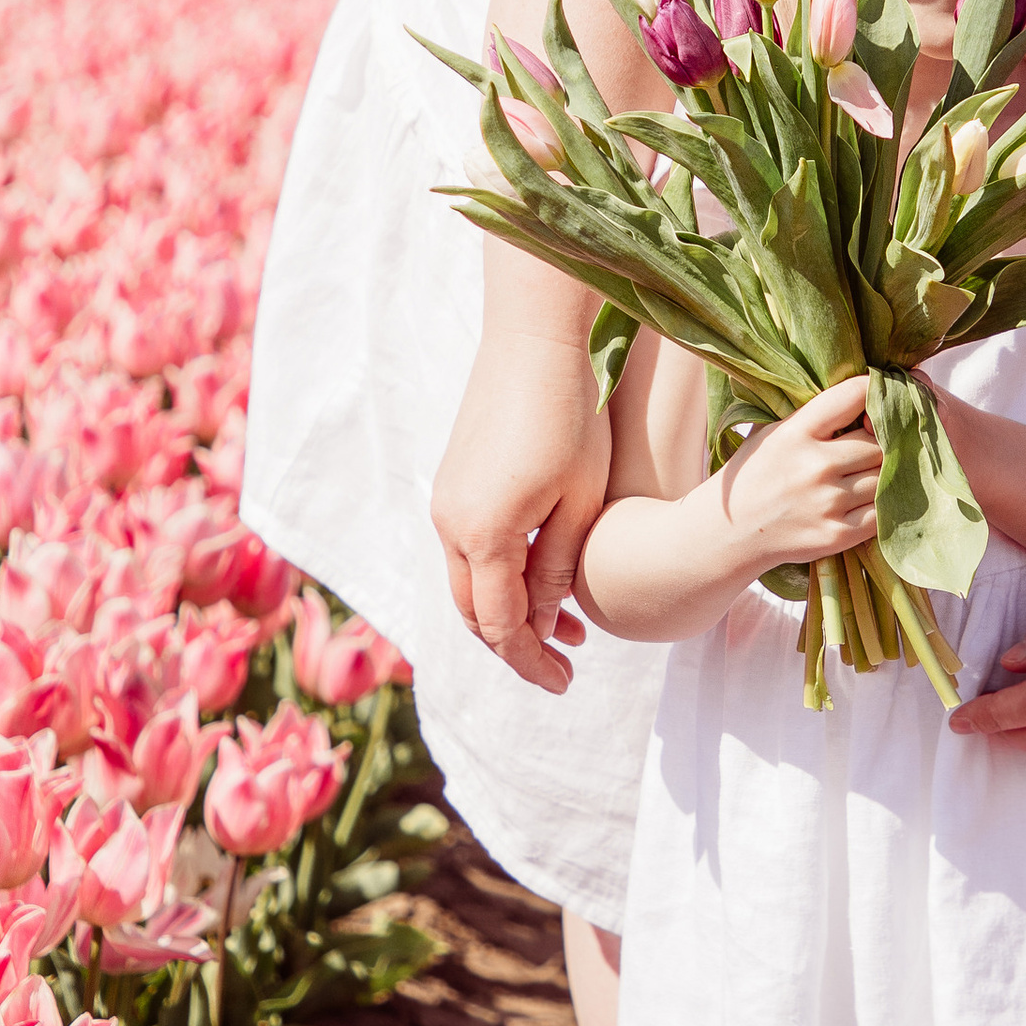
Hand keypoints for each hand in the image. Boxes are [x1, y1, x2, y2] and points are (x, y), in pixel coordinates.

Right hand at [431, 338, 610, 691]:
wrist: (533, 342)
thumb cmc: (572, 418)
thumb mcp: (579, 502)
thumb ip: (556, 568)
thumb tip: (541, 622)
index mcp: (484, 536)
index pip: (501, 627)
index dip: (532, 661)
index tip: (565, 683)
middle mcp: (451, 525)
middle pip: (474, 613)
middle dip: (516, 645)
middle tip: (564, 662)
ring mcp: (446, 502)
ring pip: (468, 582)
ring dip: (508, 611)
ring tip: (563, 624)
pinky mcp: (453, 481)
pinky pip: (468, 549)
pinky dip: (498, 575)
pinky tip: (538, 573)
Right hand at [717, 381, 883, 573]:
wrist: (729, 533)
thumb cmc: (757, 474)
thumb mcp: (776, 432)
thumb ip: (819, 416)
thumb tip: (874, 400)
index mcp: (797, 432)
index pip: (855, 394)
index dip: (880, 390)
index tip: (889, 393)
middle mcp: (815, 465)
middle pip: (879, 442)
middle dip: (884, 440)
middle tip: (880, 443)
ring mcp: (827, 502)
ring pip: (886, 476)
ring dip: (885, 474)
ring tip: (871, 472)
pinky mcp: (837, 534)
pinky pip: (882, 511)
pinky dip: (882, 504)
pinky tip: (868, 499)